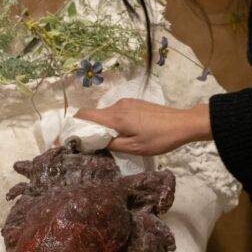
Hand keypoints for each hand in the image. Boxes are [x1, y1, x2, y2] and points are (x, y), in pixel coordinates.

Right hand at [75, 99, 210, 155]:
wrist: (183, 123)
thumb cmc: (160, 138)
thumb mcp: (135, 148)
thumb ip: (112, 144)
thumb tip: (94, 143)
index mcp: (115, 117)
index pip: (85, 115)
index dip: (73, 125)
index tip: (68, 138)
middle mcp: (117, 106)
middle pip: (93, 115)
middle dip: (85, 128)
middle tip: (85, 145)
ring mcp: (126, 103)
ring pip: (104, 114)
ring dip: (100, 126)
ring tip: (104, 142)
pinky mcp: (134, 104)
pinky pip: (115, 112)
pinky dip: (111, 122)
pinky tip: (119, 134)